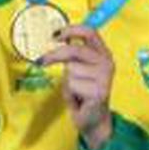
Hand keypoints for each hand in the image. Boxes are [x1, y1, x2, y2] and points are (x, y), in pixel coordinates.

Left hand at [41, 25, 115, 149]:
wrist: (94, 119)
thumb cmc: (84, 93)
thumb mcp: (78, 68)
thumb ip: (73, 53)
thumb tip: (56, 37)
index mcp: (103, 53)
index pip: (90, 32)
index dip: (72, 30)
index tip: (55, 35)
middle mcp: (107, 62)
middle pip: (74, 50)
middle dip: (54, 55)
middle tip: (41, 61)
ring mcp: (104, 77)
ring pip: (71, 70)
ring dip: (67, 81)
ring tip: (76, 90)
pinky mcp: (99, 91)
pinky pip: (72, 85)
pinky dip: (69, 93)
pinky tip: (79, 99)